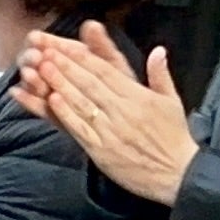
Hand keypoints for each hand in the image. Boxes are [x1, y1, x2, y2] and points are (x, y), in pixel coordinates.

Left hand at [15, 22, 196, 203]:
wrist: (178, 174)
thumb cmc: (174, 136)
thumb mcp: (172, 101)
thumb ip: (160, 75)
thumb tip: (158, 50)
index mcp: (138, 97)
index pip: (106, 72)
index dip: (83, 58)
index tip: (65, 45)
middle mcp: (123, 111)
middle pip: (89, 84)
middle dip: (66, 66)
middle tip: (45, 52)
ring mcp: (110, 131)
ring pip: (81, 103)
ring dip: (60, 85)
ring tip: (41, 70)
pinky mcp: (101, 150)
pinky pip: (80, 129)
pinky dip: (65, 114)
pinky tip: (51, 101)